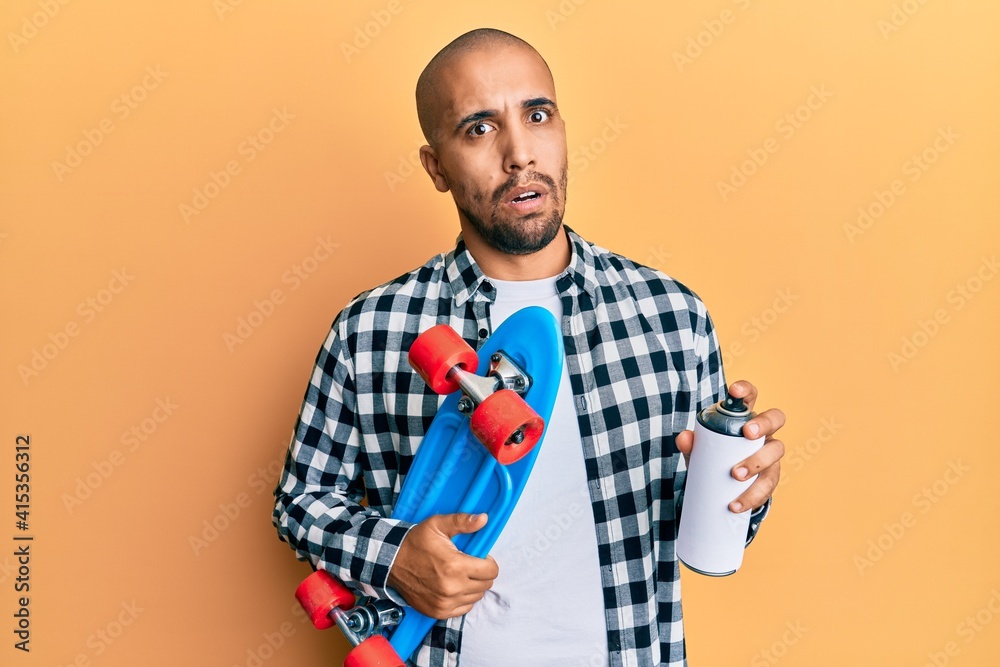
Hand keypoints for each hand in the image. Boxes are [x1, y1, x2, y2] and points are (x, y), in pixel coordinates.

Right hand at [387, 513, 498, 619]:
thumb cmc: (416, 542)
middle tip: (469, 564)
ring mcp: (445, 603)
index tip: (480, 557)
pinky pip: (464, 608)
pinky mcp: (438, 612)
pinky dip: (463, 598)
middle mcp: (452, 588)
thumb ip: (462, 522)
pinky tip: (454, 587)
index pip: (491, 571)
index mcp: (455, 566)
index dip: (489, 562)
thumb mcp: (437, 525)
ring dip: (473, 586)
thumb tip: (484, 518)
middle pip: (486, 585)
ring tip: (460, 575)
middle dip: (482, 573)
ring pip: (476, 597)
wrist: (391, 563)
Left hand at [676, 380, 784, 512]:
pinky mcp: (771, 478)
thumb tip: (684, 438)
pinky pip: (768, 485)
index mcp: (745, 417)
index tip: (733, 391)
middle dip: (764, 424)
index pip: (750, 396)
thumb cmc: (714, 457)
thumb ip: (691, 444)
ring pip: (776, 451)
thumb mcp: (700, 451)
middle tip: (748, 434)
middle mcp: (764, 432)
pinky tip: (736, 504)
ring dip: (757, 462)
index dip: (745, 389)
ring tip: (736, 475)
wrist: (723, 488)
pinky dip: (752, 496)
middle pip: (775, 418)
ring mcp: (771, 454)